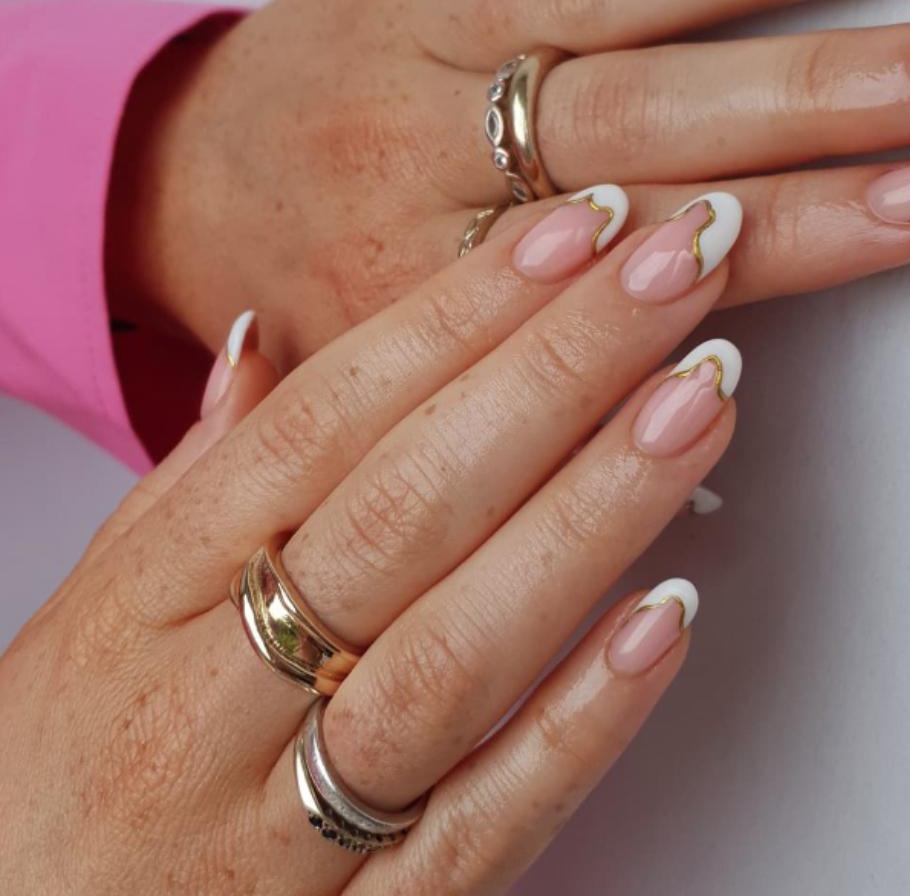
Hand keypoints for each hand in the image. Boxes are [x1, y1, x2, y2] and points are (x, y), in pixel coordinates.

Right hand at [4, 185, 751, 892]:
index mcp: (149, 590)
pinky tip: (669, 618)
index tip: (575, 231)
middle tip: (677, 267)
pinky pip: (483, 824)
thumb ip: (194, 474)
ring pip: (462, 645)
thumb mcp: (91, 605)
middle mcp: (216, 689)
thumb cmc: (57, 769)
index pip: (331, 414)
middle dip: (561, 367)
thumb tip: (258, 344)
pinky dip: (581, 720)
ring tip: (701, 397)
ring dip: (596, 510)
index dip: (465, 311)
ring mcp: (289, 815)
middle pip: (414, 499)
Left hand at [107, 0, 909, 374]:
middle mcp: (422, 145)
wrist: (187, 185)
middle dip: (830, 91)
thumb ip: (538, 400)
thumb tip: (694, 435)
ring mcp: (416, 34)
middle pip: (652, 112)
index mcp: (424, 279)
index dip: (799, 229)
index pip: (645, 255)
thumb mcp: (398, 385)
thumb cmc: (305, 288)